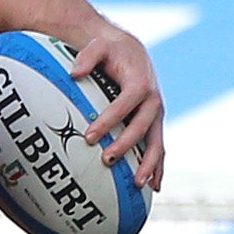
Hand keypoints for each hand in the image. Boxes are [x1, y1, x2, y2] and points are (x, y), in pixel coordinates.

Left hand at [70, 26, 165, 191]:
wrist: (130, 51)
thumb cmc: (111, 51)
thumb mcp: (98, 46)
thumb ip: (87, 57)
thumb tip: (75, 73)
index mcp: (140, 83)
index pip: (125, 104)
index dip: (109, 120)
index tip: (90, 137)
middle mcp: (153, 100)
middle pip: (143, 126)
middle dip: (126, 145)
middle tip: (106, 161)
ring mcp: (156, 115)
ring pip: (156, 142)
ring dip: (149, 164)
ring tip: (137, 184)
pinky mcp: (155, 125)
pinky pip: (159, 149)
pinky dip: (158, 167)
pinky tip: (153, 187)